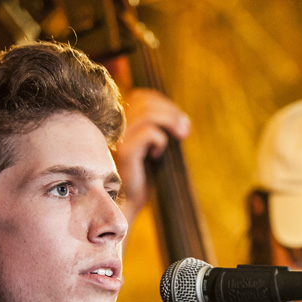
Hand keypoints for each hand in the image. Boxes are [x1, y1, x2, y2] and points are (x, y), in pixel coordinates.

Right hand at [115, 89, 190, 222]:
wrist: (127, 204)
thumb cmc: (142, 177)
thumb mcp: (154, 148)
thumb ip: (160, 129)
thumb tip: (183, 120)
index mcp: (120, 121)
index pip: (142, 96)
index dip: (164, 104)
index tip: (181, 122)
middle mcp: (116, 126)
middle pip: (146, 101)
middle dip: (171, 111)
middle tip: (185, 130)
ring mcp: (118, 138)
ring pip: (148, 113)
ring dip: (170, 121)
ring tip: (181, 134)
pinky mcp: (124, 152)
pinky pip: (148, 133)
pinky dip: (160, 140)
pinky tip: (158, 154)